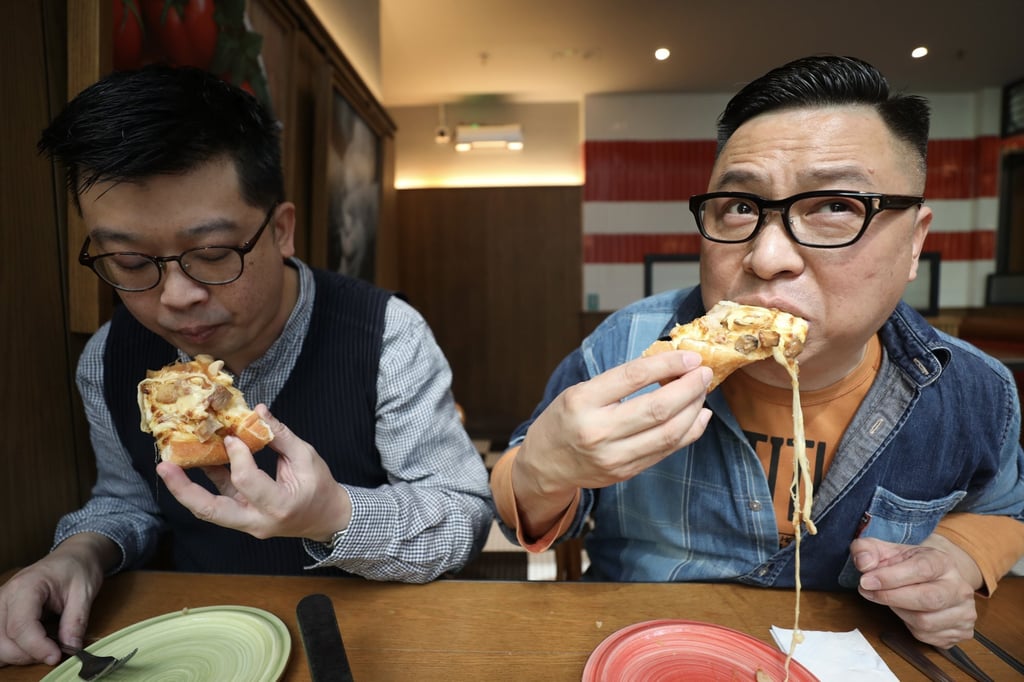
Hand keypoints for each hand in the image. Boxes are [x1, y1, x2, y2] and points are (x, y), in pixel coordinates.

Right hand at [0, 533, 113, 665]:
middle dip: (28, 654)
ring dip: (18, 654)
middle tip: (54, 653)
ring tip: (45, 648)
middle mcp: (6, 596)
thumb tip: (71, 647)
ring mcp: (1, 605)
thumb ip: (76, 621)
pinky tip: (32, 647)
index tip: (56, 656)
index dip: (37, 647)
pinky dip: (12, 649)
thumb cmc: (77, 568)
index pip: (21, 625)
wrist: (73, 556)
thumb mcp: (85, 592)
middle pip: (3, 639)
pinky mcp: (2, 613)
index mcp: (26, 586)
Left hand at [156, 405, 350, 543]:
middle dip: (184, 490)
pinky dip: (206, 483)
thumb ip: (280, 435)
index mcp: (279, 505)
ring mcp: (246, 523)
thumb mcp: (306, 457)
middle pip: (211, 511)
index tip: (233, 435)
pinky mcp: (241, 518)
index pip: (247, 481)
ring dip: (186, 488)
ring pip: (209, 511)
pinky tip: (196, 462)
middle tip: (165, 467)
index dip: (237, 456)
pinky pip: (218, 502)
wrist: (326, 518)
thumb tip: (258, 411)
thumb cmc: (320, 487)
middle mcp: (257, 521)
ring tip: (168, 466)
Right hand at [512, 350, 712, 535]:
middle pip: (658, 408)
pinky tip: (698, 416)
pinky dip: (689, 431)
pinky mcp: (626, 472)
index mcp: (582, 401)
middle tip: (704, 373)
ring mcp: (613, 456)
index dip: (667, 364)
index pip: (634, 377)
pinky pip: (667, 450)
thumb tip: (668, 365)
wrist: (545, 464)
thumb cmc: (564, 420)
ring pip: (669, 432)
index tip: (690, 356)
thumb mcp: (580, 391)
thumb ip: (619, 382)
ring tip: (702, 392)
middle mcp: (598, 431)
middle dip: (689, 387)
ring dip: (694, 409)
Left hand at [851, 535, 978, 647]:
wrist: (936, 575)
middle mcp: (960, 587)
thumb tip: (864, 563)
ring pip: (925, 622)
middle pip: (928, 599)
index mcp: (943, 562)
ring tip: (890, 600)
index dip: (890, 577)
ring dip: (899, 612)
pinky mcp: (962, 632)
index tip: (865, 581)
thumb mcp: (886, 550)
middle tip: (868, 592)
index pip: (921, 569)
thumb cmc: (909, 564)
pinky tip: (906, 612)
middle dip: (891, 598)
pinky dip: (910, 626)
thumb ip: (866, 550)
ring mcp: (964, 611)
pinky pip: (928, 637)